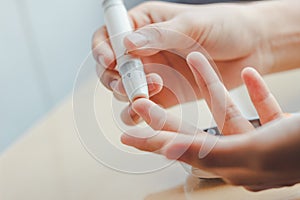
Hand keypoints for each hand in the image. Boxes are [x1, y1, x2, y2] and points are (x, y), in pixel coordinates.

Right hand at [92, 1, 274, 123]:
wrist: (252, 47)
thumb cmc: (224, 26)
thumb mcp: (191, 24)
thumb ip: (158, 35)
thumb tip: (127, 44)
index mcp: (145, 25)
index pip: (110, 35)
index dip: (103, 48)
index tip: (110, 60)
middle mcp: (144, 51)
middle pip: (112, 67)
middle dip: (115, 77)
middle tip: (129, 83)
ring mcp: (153, 74)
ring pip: (124, 89)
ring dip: (127, 95)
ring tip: (145, 94)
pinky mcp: (165, 96)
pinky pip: (143, 108)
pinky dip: (137, 113)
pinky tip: (143, 112)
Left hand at [121, 52, 299, 190]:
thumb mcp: (256, 152)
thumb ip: (211, 153)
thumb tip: (169, 151)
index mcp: (233, 166)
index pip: (182, 152)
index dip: (153, 142)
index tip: (127, 134)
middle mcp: (241, 157)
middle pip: (195, 133)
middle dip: (169, 115)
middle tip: (141, 102)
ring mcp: (260, 143)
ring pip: (228, 112)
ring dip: (214, 85)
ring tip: (197, 61)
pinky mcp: (278, 130)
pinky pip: (260, 109)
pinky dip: (252, 92)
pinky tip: (246, 75)